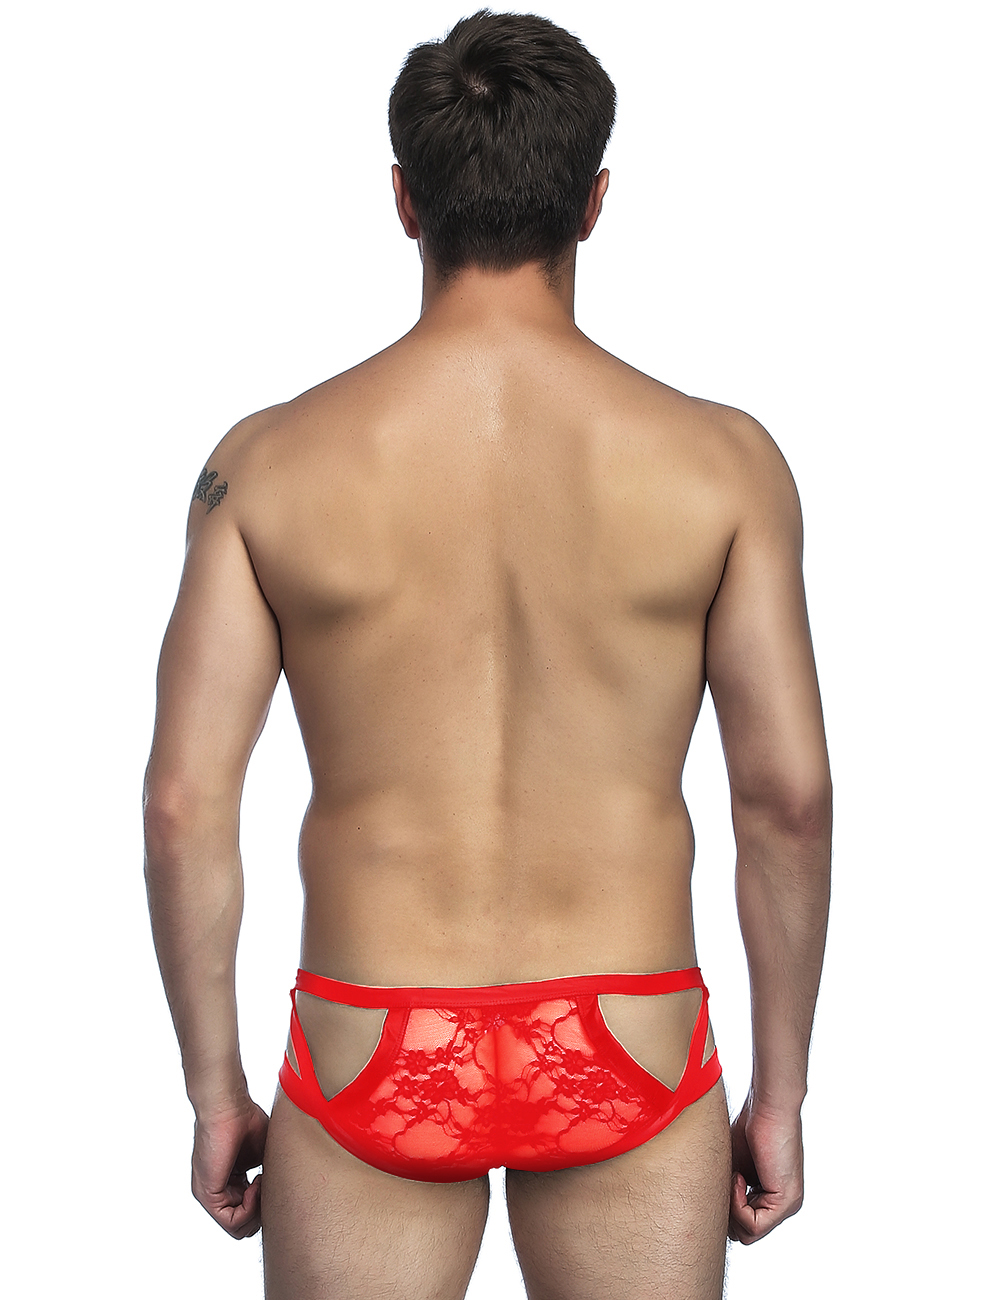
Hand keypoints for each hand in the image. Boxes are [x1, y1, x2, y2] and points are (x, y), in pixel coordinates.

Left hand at [191, 1098, 269, 1237]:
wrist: (228, 1105)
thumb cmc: (245, 1120)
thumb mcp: (263, 1155)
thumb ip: (268, 1177)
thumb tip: (281, 1194)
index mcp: (230, 1182)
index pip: (249, 1213)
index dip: (266, 1204)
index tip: (272, 1181)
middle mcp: (218, 1192)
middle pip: (244, 1226)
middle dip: (262, 1211)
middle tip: (268, 1185)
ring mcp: (210, 1195)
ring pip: (238, 1228)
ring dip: (257, 1210)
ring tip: (261, 1182)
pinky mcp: (207, 1195)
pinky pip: (231, 1221)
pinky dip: (250, 1208)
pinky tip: (256, 1185)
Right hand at [728, 1094, 803, 1243]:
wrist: (769, 1105)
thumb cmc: (750, 1125)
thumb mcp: (735, 1165)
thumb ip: (730, 1189)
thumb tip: (712, 1211)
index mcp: (772, 1197)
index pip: (744, 1225)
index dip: (726, 1209)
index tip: (721, 1182)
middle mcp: (783, 1205)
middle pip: (745, 1234)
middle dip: (727, 1212)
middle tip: (725, 1182)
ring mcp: (787, 1205)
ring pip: (749, 1234)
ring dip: (732, 1207)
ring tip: (732, 1176)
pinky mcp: (786, 1200)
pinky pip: (754, 1224)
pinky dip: (737, 1203)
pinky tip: (738, 1176)